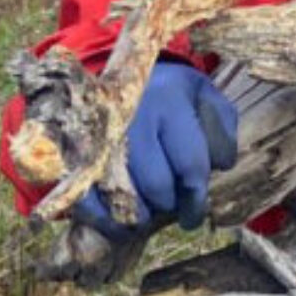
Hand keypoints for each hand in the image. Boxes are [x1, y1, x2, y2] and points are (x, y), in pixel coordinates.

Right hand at [69, 61, 237, 240]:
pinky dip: (105, 219)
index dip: (196, 199)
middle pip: (156, 185)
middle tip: (170, 206)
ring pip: (123, 198)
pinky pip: (88, 203)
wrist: (120, 76)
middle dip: (167, 205)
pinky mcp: (73, 154)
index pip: (190, 165)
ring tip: (146, 212)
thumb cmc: (171, 95)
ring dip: (137, 216)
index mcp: (170, 101)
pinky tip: (119, 218)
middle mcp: (132, 117)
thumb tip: (221, 165)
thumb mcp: (204, 97)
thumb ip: (222, 129)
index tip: (194, 215)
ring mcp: (99, 136)